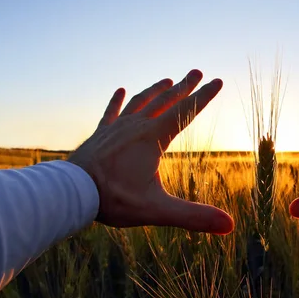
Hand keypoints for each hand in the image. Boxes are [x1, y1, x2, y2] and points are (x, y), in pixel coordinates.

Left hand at [68, 69, 233, 233]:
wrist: (69, 191)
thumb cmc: (113, 200)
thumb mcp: (157, 210)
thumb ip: (193, 216)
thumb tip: (229, 226)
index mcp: (153, 138)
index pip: (185, 112)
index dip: (204, 97)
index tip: (218, 81)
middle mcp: (136, 126)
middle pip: (165, 101)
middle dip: (184, 87)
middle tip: (197, 72)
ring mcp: (116, 128)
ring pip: (141, 102)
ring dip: (156, 91)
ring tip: (168, 81)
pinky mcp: (101, 134)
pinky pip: (112, 112)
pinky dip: (119, 100)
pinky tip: (122, 91)